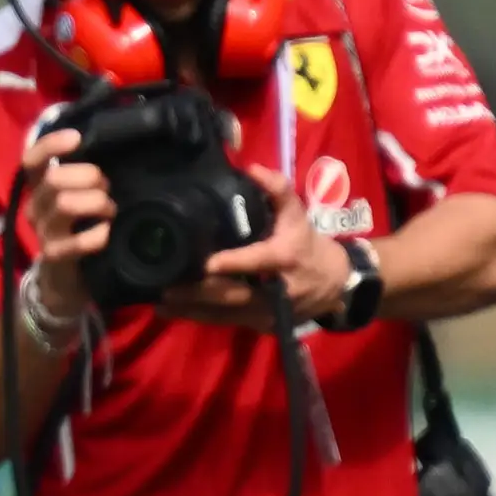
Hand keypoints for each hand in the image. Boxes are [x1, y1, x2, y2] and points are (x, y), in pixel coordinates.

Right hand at [18, 117, 112, 331]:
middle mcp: (35, 207)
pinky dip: (99, 235)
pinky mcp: (54, 255)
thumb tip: (111, 148)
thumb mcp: (78, 198)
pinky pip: (79, 241)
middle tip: (107, 188)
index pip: (31, 160)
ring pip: (65, 204)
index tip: (77, 139)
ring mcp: (42, 232)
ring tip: (110, 211)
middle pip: (54, 178)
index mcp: (39, 188)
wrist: (67, 280)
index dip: (51, 145)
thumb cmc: (79, 229)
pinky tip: (107, 234)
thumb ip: (85, 176)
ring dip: (96, 203)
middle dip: (89, 177)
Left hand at [172, 177, 350, 331]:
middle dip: (199, 294)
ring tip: (160, 304)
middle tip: (166, 288)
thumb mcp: (299, 214)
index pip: (258, 261)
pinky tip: (176, 312)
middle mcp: (276, 291)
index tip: (208, 264)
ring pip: (226, 315)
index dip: (234, 263)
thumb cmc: (308, 245)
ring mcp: (268, 312)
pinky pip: (228, 322)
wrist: (335, 285)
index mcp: (284, 259)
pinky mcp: (261, 325)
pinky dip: (202, 317)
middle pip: (233, 295)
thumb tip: (252, 169)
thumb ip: (278, 190)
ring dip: (192, 310)